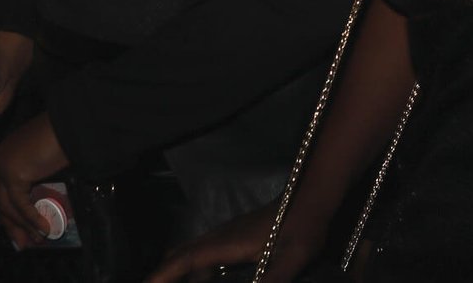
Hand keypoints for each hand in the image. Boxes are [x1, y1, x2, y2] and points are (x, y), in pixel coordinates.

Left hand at [0, 113, 69, 248]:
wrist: (71, 122)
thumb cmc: (64, 134)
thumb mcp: (45, 157)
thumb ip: (37, 173)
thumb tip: (40, 196)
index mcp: (6, 153)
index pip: (3, 189)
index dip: (12, 211)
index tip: (22, 228)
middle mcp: (0, 159)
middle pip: (2, 200)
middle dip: (13, 224)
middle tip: (24, 242)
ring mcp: (4, 167)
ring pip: (9, 206)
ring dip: (24, 226)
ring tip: (38, 240)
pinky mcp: (14, 175)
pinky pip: (21, 204)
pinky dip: (32, 219)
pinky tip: (44, 229)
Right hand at [145, 202, 323, 282]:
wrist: (310, 198)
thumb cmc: (302, 227)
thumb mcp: (292, 259)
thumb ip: (272, 280)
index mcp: (228, 243)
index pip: (186, 259)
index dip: (164, 275)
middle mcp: (221, 237)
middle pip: (180, 255)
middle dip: (162, 275)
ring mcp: (226, 235)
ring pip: (190, 253)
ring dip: (177, 272)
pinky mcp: (233, 237)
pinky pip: (203, 254)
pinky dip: (192, 269)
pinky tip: (202, 280)